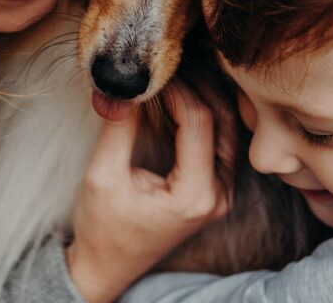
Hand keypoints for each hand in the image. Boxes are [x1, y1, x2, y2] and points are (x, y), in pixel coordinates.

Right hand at [66, 82, 232, 302]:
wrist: (109, 265)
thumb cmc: (102, 227)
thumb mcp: (102, 176)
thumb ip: (118, 129)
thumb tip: (123, 86)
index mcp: (195, 195)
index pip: (199, 121)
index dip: (177, 90)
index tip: (151, 76)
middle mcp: (219, 194)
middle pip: (224, 120)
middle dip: (197, 86)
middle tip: (168, 67)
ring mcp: (223, 193)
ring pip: (230, 127)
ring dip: (206, 96)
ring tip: (177, 75)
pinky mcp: (217, 188)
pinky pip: (223, 140)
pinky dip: (207, 114)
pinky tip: (185, 96)